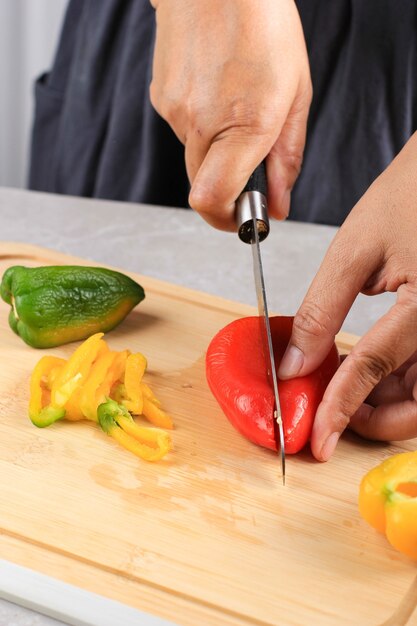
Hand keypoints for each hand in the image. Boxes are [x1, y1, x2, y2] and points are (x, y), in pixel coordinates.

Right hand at [150, 0, 311, 229]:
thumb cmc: (263, 23)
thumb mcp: (295, 94)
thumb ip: (287, 159)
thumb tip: (279, 204)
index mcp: (243, 124)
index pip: (213, 201)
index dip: (227, 220)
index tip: (244, 219)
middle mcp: (199, 123)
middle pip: (203, 186)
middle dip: (227, 185)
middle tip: (250, 160)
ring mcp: (174, 111)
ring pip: (194, 156)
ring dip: (216, 147)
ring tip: (236, 104)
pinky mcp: (160, 98)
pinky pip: (182, 130)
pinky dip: (201, 124)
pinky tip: (216, 90)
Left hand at [277, 132, 416, 459]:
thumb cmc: (411, 194)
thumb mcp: (356, 250)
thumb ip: (322, 312)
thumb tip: (295, 364)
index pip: (374, 369)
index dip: (339, 408)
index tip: (316, 440)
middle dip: (375, 420)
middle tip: (333, 413)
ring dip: (388, 404)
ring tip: (345, 386)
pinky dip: (402, 382)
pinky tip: (372, 370)